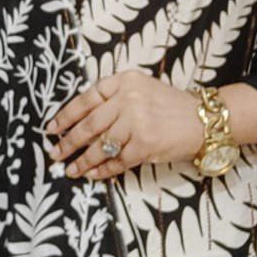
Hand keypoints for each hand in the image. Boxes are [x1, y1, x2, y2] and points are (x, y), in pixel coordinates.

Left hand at [44, 72, 256, 178]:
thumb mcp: (142, 89)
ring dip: (82, 160)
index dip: (66, 115)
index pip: (87, 98)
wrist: (205, 120)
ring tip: (70, 169)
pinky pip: (117, 161)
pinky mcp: (145, 144)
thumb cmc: (171, 106)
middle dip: (68, 141)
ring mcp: (137, 122)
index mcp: (125, 81)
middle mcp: (129, 98)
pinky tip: (92, 175)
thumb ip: (114, 99)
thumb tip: (79, 123)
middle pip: (89, 124)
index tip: (51, 128)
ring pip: (100, 145)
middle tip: (55, 153)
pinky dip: (102, 170)